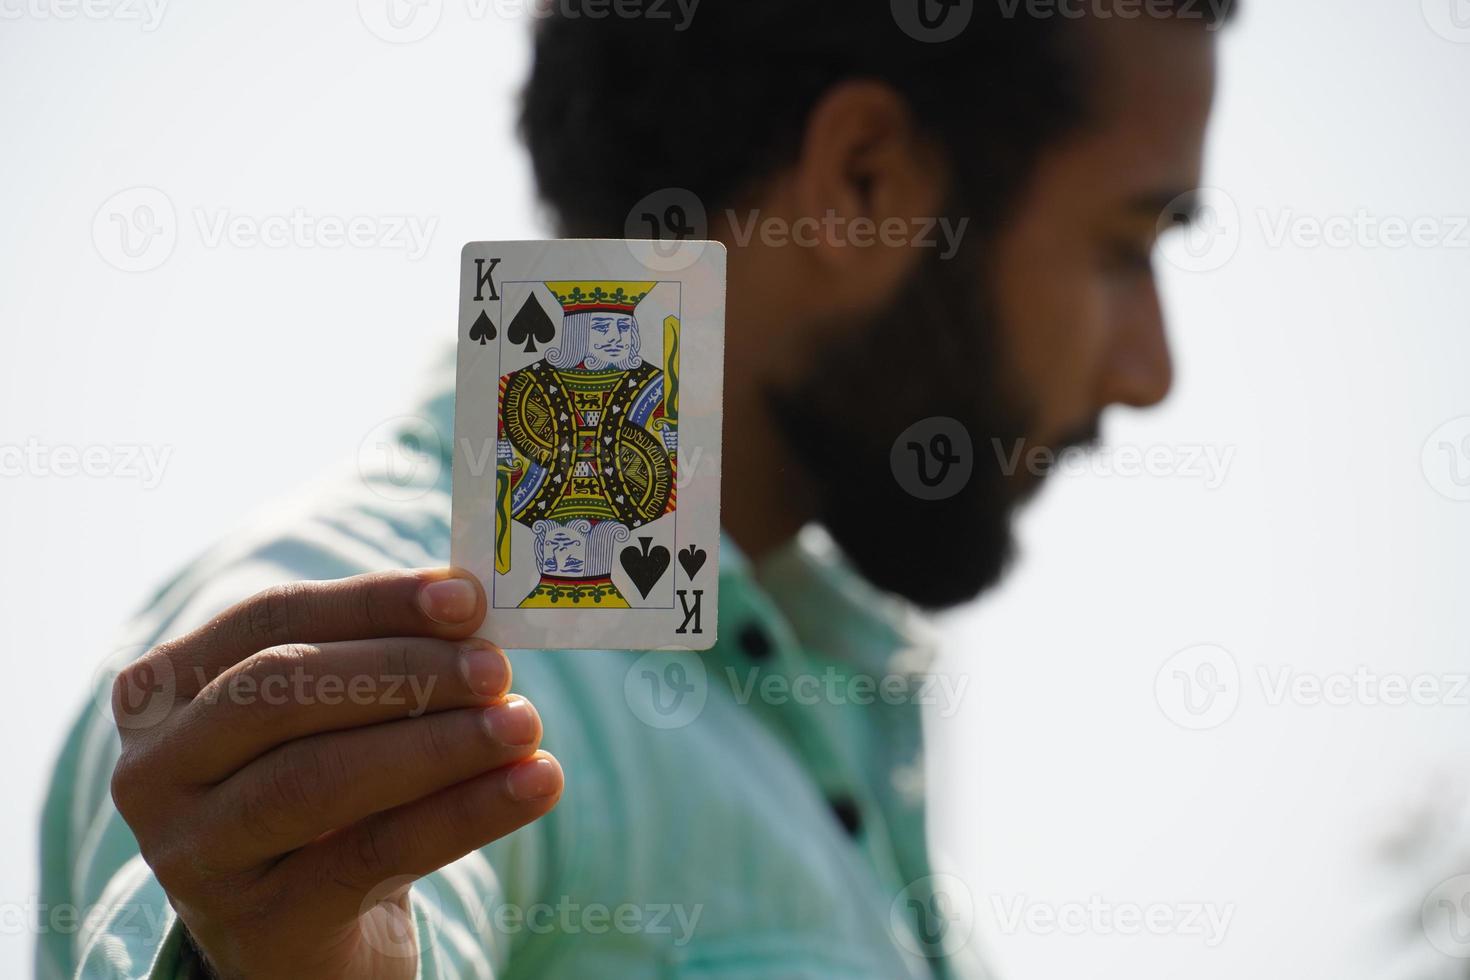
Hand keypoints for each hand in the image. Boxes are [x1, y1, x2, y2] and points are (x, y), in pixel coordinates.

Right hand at [109, 569, 562, 979]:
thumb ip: (383, 658)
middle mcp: (158, 770)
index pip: (270, 618)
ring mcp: (194, 854)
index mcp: (165, 690)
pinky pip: (369, 854)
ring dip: (437, 744)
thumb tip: (470, 604)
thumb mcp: (335, 721)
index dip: (372, 601)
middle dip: (403, 671)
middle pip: (281, 690)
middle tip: (498, 669)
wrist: (306, 938)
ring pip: (317, 778)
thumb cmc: (325, 795)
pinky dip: (463, 814)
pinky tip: (532, 786)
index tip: (466, 598)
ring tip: (522, 726)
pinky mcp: (257, 923)